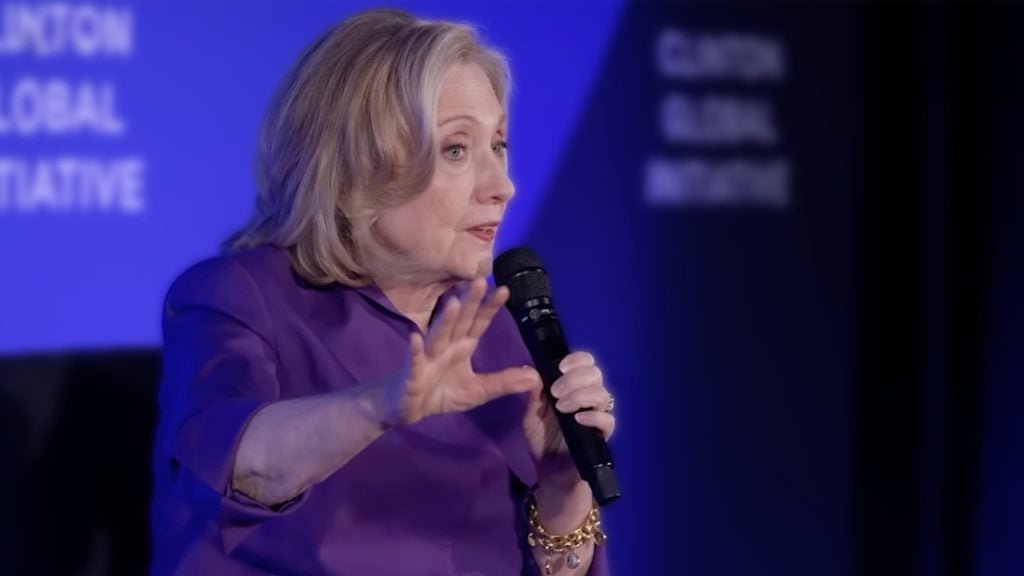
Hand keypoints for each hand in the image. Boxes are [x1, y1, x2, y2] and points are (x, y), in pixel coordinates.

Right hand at [377, 276, 541, 426]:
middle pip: (460, 322)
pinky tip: (414, 338)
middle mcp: (446, 346)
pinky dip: (414, 350)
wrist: (407, 408)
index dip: (490, 307)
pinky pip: (414, 360)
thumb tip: (535, 377)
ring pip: (437, 336)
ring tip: (453, 304)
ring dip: (445, 321)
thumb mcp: (478, 391)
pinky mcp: (413, 373)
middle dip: (469, 302)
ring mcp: (428, 357)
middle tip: (480, 281)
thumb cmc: (441, 393)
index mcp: (462, 346)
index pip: (479, 323)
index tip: (504, 290)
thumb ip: (503, 382)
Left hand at [522, 351, 615, 487]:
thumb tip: (529, 369)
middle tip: (556, 392)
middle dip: (575, 378)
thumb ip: (534, 393)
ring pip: (602, 394)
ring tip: (561, 407)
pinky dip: (593, 417)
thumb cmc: (543, 439)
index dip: (577, 360)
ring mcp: (597, 416)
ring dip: (580, 396)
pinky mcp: (602, 435)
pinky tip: (577, 419)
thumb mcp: (532, 414)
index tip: (560, 368)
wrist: (550, 471)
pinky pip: (608, 420)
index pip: (586, 363)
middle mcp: (589, 398)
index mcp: (574, 387)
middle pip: (595, 374)